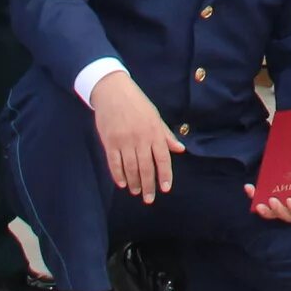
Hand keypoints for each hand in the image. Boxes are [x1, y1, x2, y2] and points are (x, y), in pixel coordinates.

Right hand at [88, 70, 181, 201]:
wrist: (112, 91)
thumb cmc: (137, 103)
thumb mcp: (155, 116)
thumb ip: (166, 135)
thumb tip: (180, 149)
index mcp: (154, 132)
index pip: (162, 159)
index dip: (164, 175)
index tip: (165, 189)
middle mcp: (140, 138)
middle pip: (146, 167)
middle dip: (149, 185)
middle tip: (149, 199)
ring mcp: (124, 141)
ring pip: (130, 168)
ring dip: (134, 182)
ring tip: (137, 192)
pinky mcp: (109, 142)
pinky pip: (114, 163)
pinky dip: (118, 175)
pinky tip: (122, 184)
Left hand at [245, 165, 290, 222]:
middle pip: (287, 216)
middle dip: (279, 211)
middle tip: (274, 200)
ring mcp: (283, 202)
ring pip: (273, 214)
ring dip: (266, 211)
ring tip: (259, 202)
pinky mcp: (272, 195)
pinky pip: (262, 200)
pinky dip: (253, 196)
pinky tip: (248, 187)